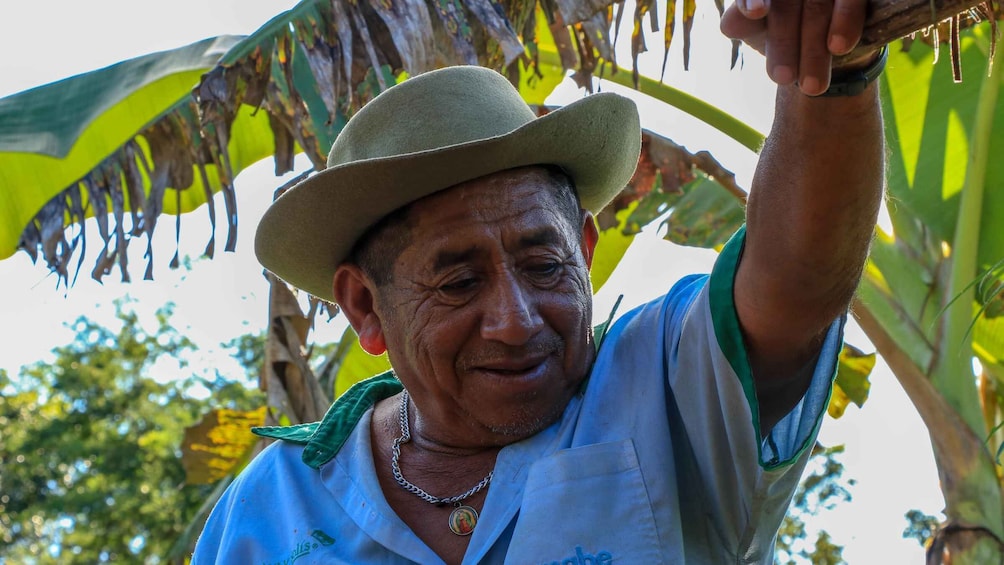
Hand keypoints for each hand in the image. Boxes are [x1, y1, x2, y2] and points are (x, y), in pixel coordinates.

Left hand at [720, 0, 875, 95]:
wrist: (831, 45)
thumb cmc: (785, 32)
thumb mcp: (759, 30)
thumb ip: (740, 23)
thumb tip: (731, 24)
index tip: (755, 14)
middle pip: (786, 5)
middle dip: (784, 42)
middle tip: (782, 78)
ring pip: (817, 6)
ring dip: (814, 47)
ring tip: (811, 86)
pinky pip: (851, 0)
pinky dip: (845, 20)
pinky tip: (838, 46)